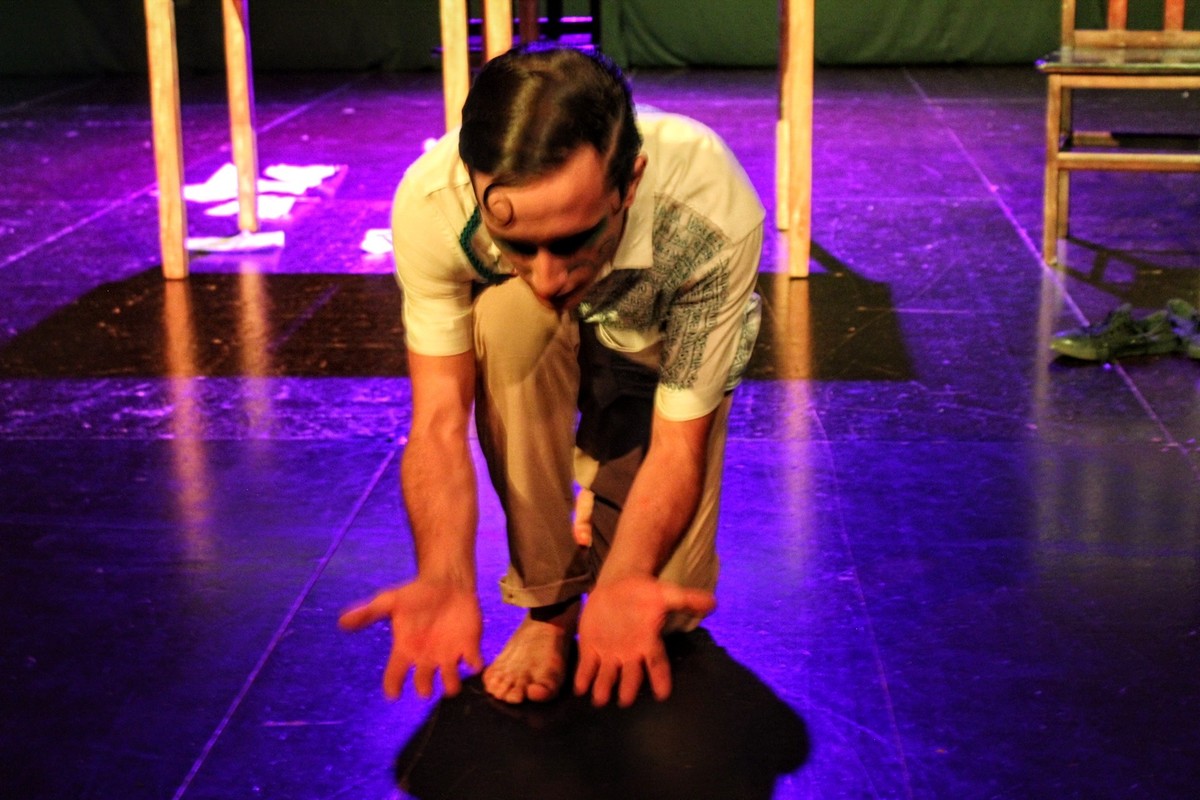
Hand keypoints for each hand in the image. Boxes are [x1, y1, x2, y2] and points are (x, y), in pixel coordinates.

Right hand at [339, 579, 482, 699]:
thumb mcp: (390, 600)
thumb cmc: (417, 594)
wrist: (447, 582)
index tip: (393, 693)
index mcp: (405, 651)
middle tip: (425, 687)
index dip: (393, 686)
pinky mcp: (469, 647)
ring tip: (451, 681)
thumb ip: (368, 612)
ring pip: (451, 683)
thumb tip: (342, 622)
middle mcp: (426, 659)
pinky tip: (473, 660)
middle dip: (425, 688)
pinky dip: (475, 665)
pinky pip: (474, 664)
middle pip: (424, 685)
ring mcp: (449, 655)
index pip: (394, 676)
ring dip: (452, 685)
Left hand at [573, 576, 715, 706]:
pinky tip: (580, 688)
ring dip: (603, 688)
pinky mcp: (590, 648)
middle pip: (630, 675)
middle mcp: (629, 654)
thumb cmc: (645, 592)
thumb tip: (714, 603)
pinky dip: (583, 677)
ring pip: (607, 675)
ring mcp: (609, 653)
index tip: (664, 695)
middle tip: (625, 701)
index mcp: (648, 643)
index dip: (660, 678)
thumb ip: (687, 599)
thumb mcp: (666, 593)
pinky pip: (587, 666)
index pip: (657, 664)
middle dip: (627, 688)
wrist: (618, 585)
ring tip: (600, 700)